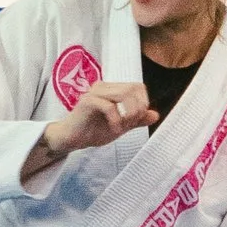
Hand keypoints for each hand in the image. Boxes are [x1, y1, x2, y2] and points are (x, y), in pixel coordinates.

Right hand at [27, 81, 153, 175]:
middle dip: (137, 109)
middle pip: (133, 89)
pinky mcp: (87, 102)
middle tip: (130, 125)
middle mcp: (104, 86)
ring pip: (124, 95)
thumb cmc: (93, 130)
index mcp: (112, 89)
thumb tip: (155, 115)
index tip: (136, 120)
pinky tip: (114, 130)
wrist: (71, 139)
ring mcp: (95, 92)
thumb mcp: (120, 125)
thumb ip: (136, 120)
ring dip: (128, 114)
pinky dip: (116, 120)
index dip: (143, 103)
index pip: (138, 87)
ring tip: (121, 128)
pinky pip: (110, 107)